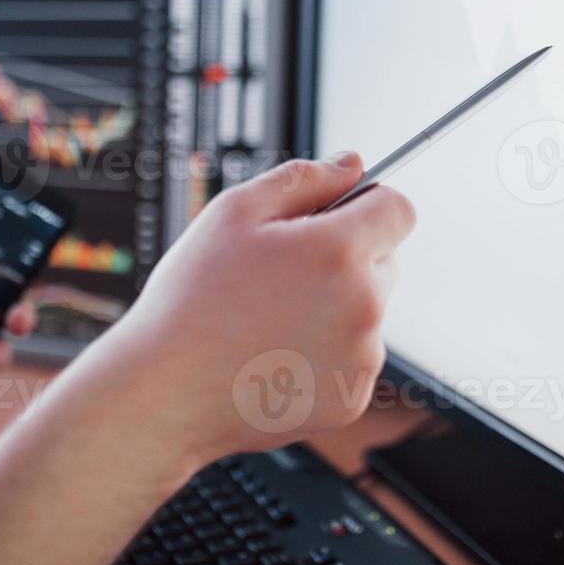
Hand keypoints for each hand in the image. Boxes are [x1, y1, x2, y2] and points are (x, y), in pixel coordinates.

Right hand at [97, 153, 415, 463]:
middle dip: (348, 258)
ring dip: (336, 307)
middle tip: (283, 273)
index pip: (398, 210)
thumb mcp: (234, 212)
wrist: (166, 393)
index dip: (369, 204)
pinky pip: (354, 359)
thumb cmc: (192, 300)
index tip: (340, 215)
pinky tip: (276, 355)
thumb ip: (304, 178)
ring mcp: (361, 359)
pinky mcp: (351, 400)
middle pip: (385, 262)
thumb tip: (352, 164)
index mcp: (339, 253)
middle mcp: (364, 307)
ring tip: (270, 320)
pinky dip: (326, 354)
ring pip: (368, 313)